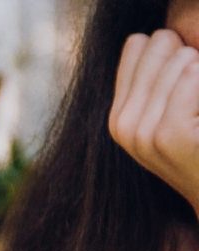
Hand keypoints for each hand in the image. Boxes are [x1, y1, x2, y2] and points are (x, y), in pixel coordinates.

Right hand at [109, 29, 198, 214]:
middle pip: (158, 46)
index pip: (137, 45)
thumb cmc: (195, 151)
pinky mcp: (170, 136)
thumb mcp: (164, 115)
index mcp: (118, 115)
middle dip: (186, 54)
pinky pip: (190, 79)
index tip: (184, 74)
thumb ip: (149, 83)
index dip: (167, 49)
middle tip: (195, 89)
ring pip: (179, 62)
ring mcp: (144, 134)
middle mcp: (123, 125)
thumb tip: (142, 40)